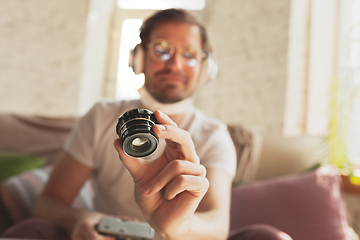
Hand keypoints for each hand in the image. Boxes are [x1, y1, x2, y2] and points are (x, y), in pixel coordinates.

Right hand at [71, 212, 136, 239]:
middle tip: (115, 238)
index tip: (114, 238)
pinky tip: (104, 239)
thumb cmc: (93, 218)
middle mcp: (78, 234)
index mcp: (85, 225)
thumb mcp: (105, 217)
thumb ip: (120, 219)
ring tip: (111, 238)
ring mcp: (76, 239)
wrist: (76, 220)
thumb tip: (135, 221)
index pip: (94, 238)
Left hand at [114, 110, 208, 237]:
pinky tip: (167, 196)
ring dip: (159, 180)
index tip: (155, 114)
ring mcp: (197, 172)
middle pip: (185, 138)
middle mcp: (188, 160)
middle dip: (170, 132)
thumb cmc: (152, 196)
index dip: (167, 122)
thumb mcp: (138, 175)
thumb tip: (117, 142)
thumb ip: (129, 159)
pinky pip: (183, 180)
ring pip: (178, 165)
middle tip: (155, 130)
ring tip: (149, 190)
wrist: (159, 219)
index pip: (175, 133)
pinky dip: (170, 189)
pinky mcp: (201, 185)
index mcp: (175, 154)